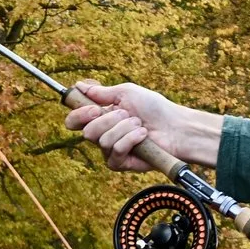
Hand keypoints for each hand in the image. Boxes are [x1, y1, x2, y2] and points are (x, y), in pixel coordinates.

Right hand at [62, 80, 222, 171]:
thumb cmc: (154, 108)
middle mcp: (103, 134)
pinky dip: (130, 140)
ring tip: (139, 125)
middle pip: (87, 132)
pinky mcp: (121, 162)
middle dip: (108, 120)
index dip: (78, 115)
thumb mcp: (126, 93)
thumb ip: (101, 92)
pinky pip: (115, 151)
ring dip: (124, 128)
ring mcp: (111, 150)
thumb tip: (80, 86)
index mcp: (101, 117)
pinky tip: (142, 136)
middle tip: (126, 114)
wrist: (175, 126)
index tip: (94, 108)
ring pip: (102, 141)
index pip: (74, 121)